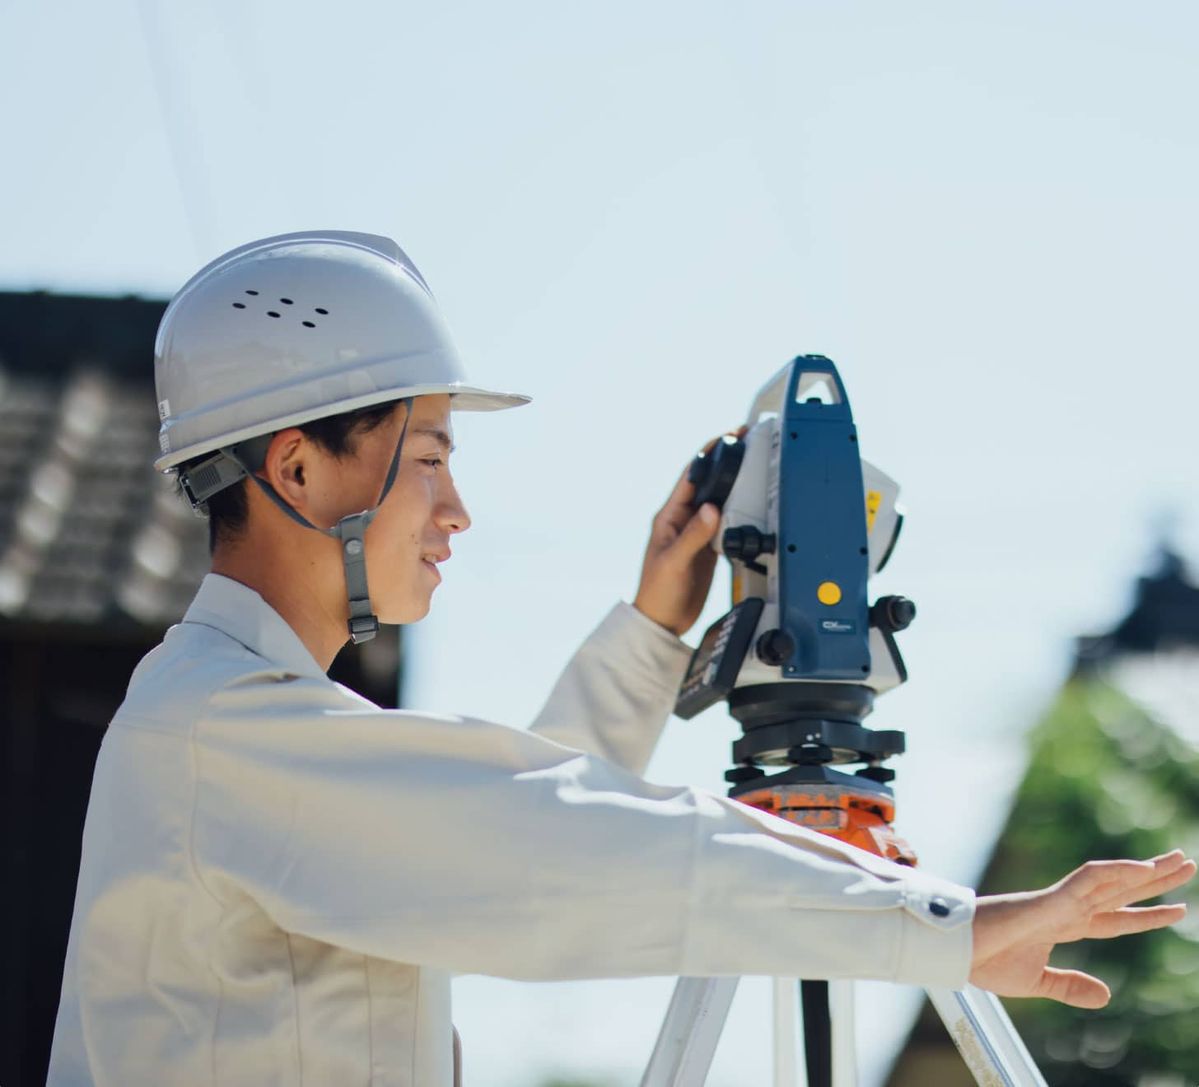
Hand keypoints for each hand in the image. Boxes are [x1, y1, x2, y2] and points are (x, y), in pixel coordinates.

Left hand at [632, 434, 736, 636]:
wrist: (663, 621)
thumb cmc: (657, 593)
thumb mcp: (675, 562)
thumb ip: (693, 536)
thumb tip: (712, 508)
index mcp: (669, 516)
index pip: (691, 475)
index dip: (708, 453)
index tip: (727, 436)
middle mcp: (683, 520)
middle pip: (708, 483)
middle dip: (727, 463)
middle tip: (748, 445)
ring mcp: (697, 533)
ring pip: (719, 500)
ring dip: (735, 485)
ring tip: (755, 470)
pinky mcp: (708, 548)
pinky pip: (726, 522)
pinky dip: (739, 512)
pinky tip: (753, 506)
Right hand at [969, 850, 1194, 1006]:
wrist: (956, 951)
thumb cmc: (984, 960)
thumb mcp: (1036, 982)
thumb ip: (1070, 985)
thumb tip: (1106, 995)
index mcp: (1064, 925)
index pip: (1115, 918)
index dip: (1147, 915)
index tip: (1178, 908)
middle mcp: (1067, 909)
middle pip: (1120, 891)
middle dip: (1155, 880)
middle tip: (1186, 863)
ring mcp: (1060, 901)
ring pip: (1112, 880)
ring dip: (1147, 871)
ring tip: (1178, 860)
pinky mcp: (1050, 899)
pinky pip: (1088, 880)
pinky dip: (1116, 873)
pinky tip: (1142, 870)